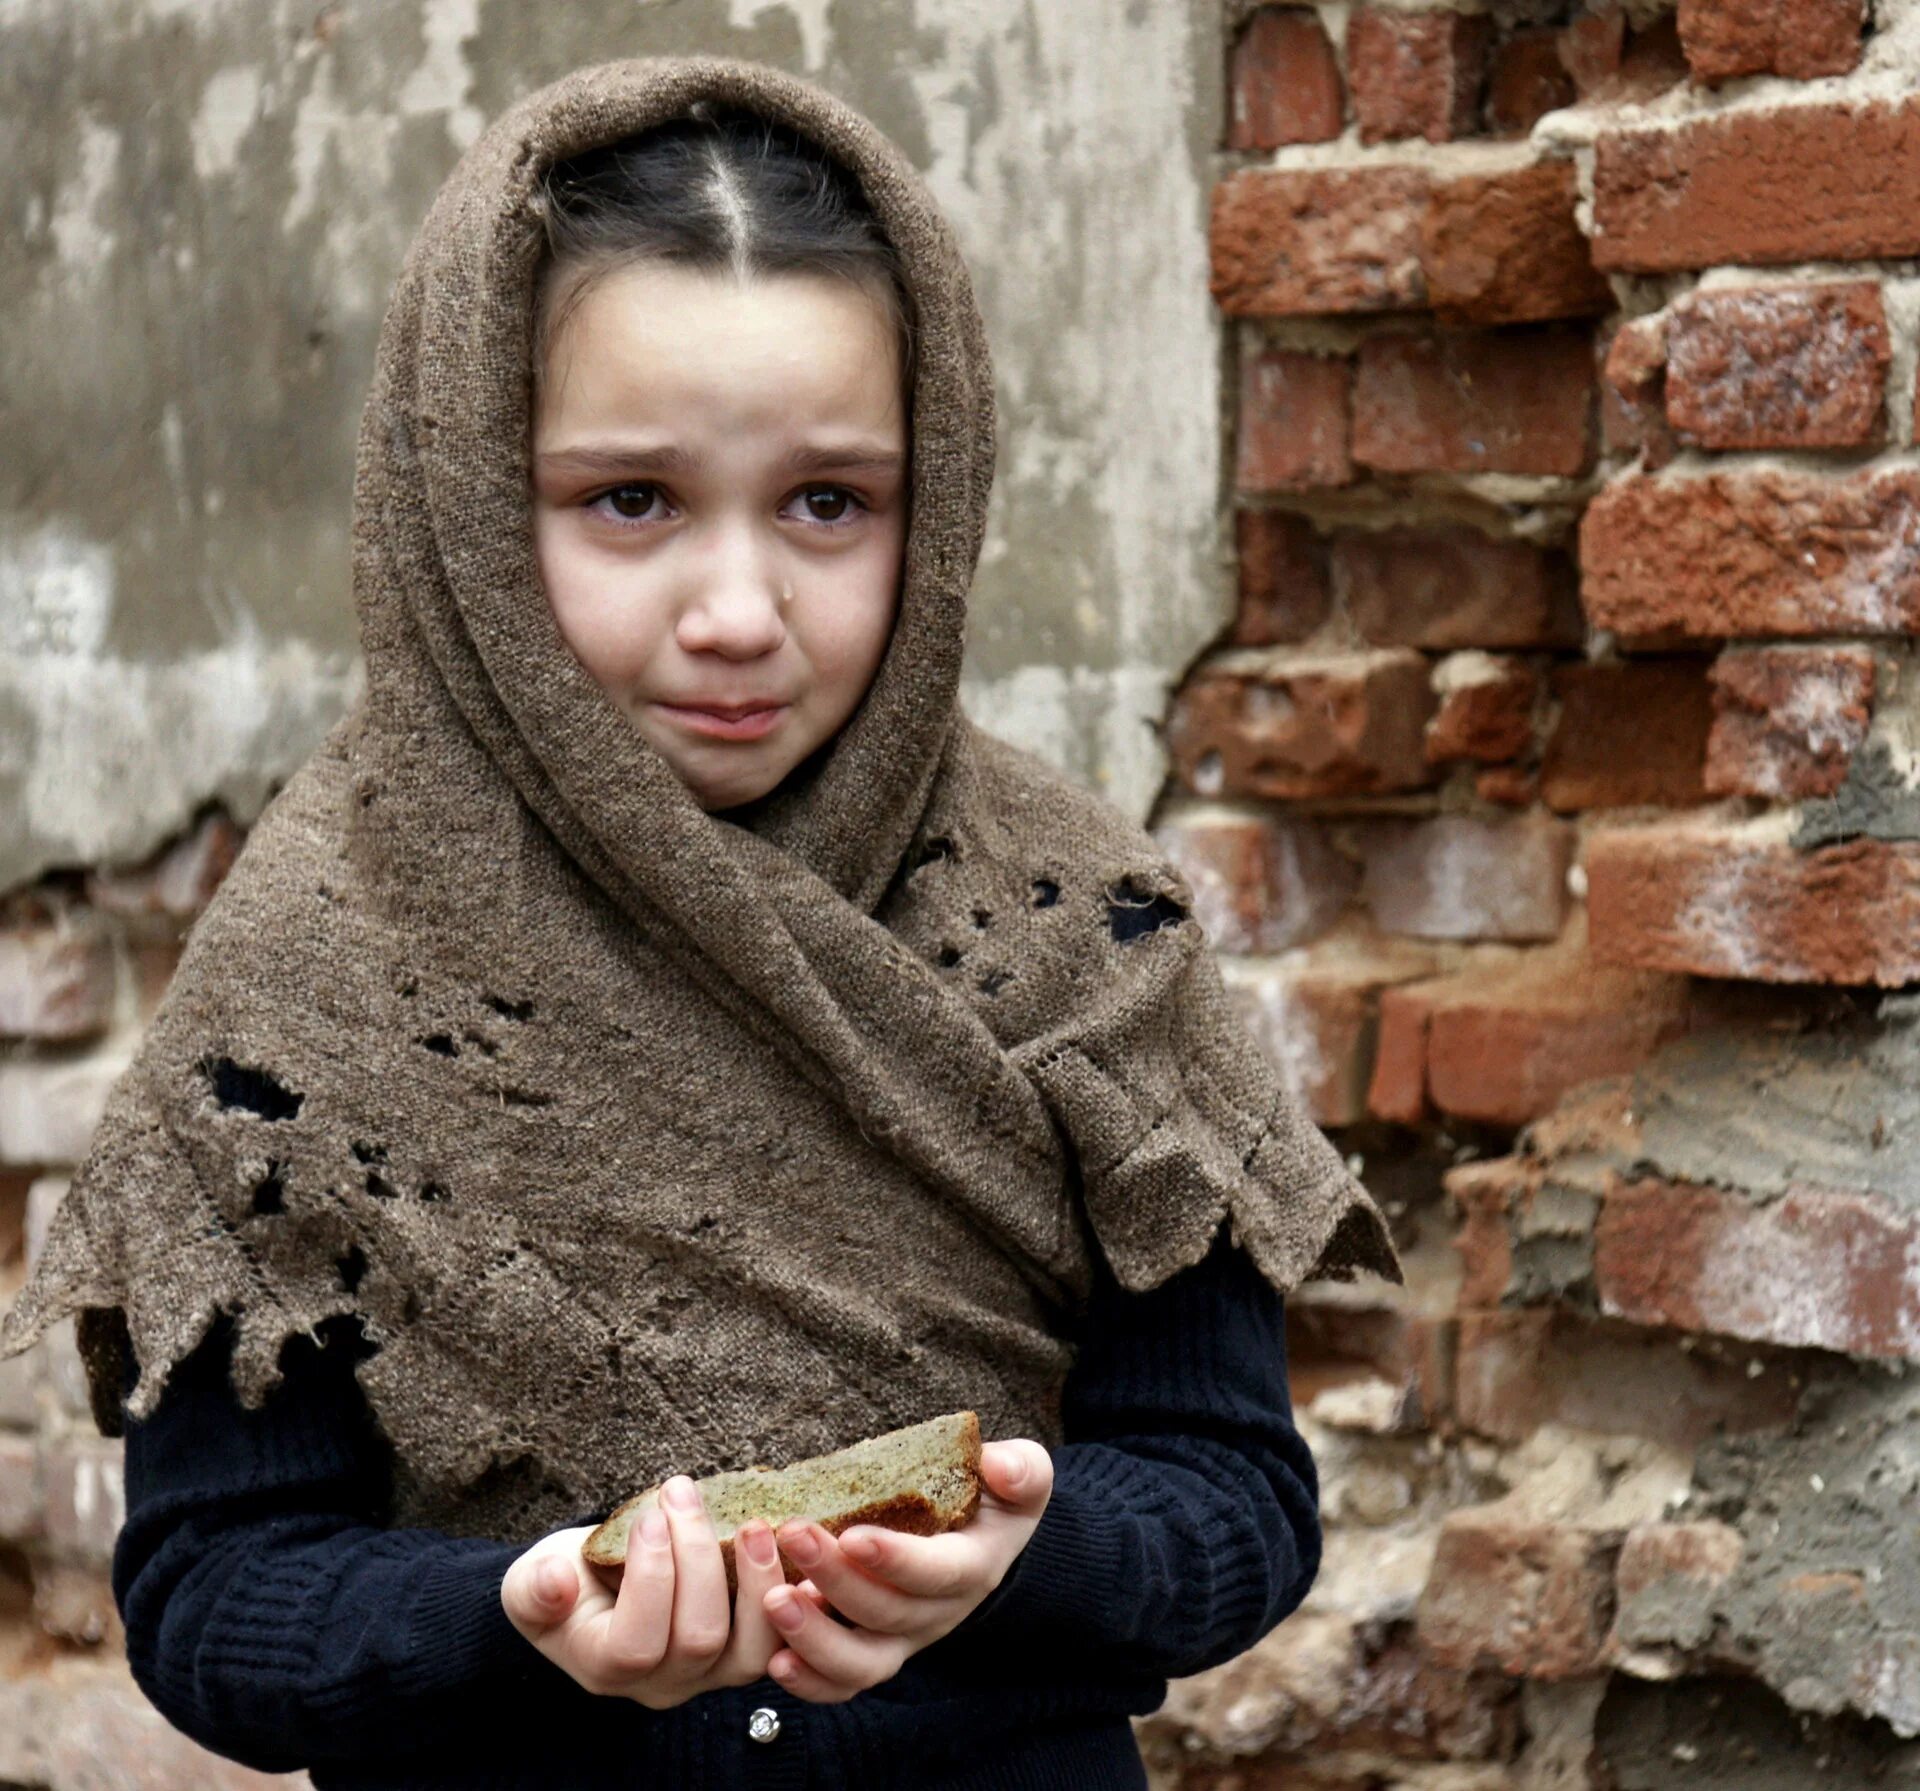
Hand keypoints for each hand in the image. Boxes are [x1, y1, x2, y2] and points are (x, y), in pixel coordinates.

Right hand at [501, 1476, 814, 1708]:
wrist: (594, 1589)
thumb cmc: (565, 1580)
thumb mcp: (531, 1580)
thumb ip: (535, 1588)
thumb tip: (556, 1581)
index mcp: (605, 1667)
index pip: (637, 1642)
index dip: (650, 1577)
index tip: (651, 1515)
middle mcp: (662, 1683)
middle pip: (699, 1636)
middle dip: (699, 1557)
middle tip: (684, 1495)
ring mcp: (709, 1674)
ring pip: (751, 1649)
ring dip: (758, 1579)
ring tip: (753, 1522)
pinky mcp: (744, 1650)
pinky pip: (781, 1638)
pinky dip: (791, 1596)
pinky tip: (792, 1549)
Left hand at [761, 1438, 1052, 1703]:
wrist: (983, 1540)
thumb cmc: (994, 1497)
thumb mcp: (1025, 1475)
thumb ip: (1024, 1469)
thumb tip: (998, 1465)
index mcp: (974, 1568)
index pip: (937, 1573)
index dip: (896, 1561)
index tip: (852, 1536)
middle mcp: (937, 1614)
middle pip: (887, 1613)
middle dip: (837, 1578)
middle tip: (793, 1534)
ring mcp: (902, 1640)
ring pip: (862, 1663)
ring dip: (815, 1638)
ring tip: (774, 1601)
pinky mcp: (870, 1652)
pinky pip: (842, 1685)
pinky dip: (810, 1683)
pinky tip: (777, 1661)